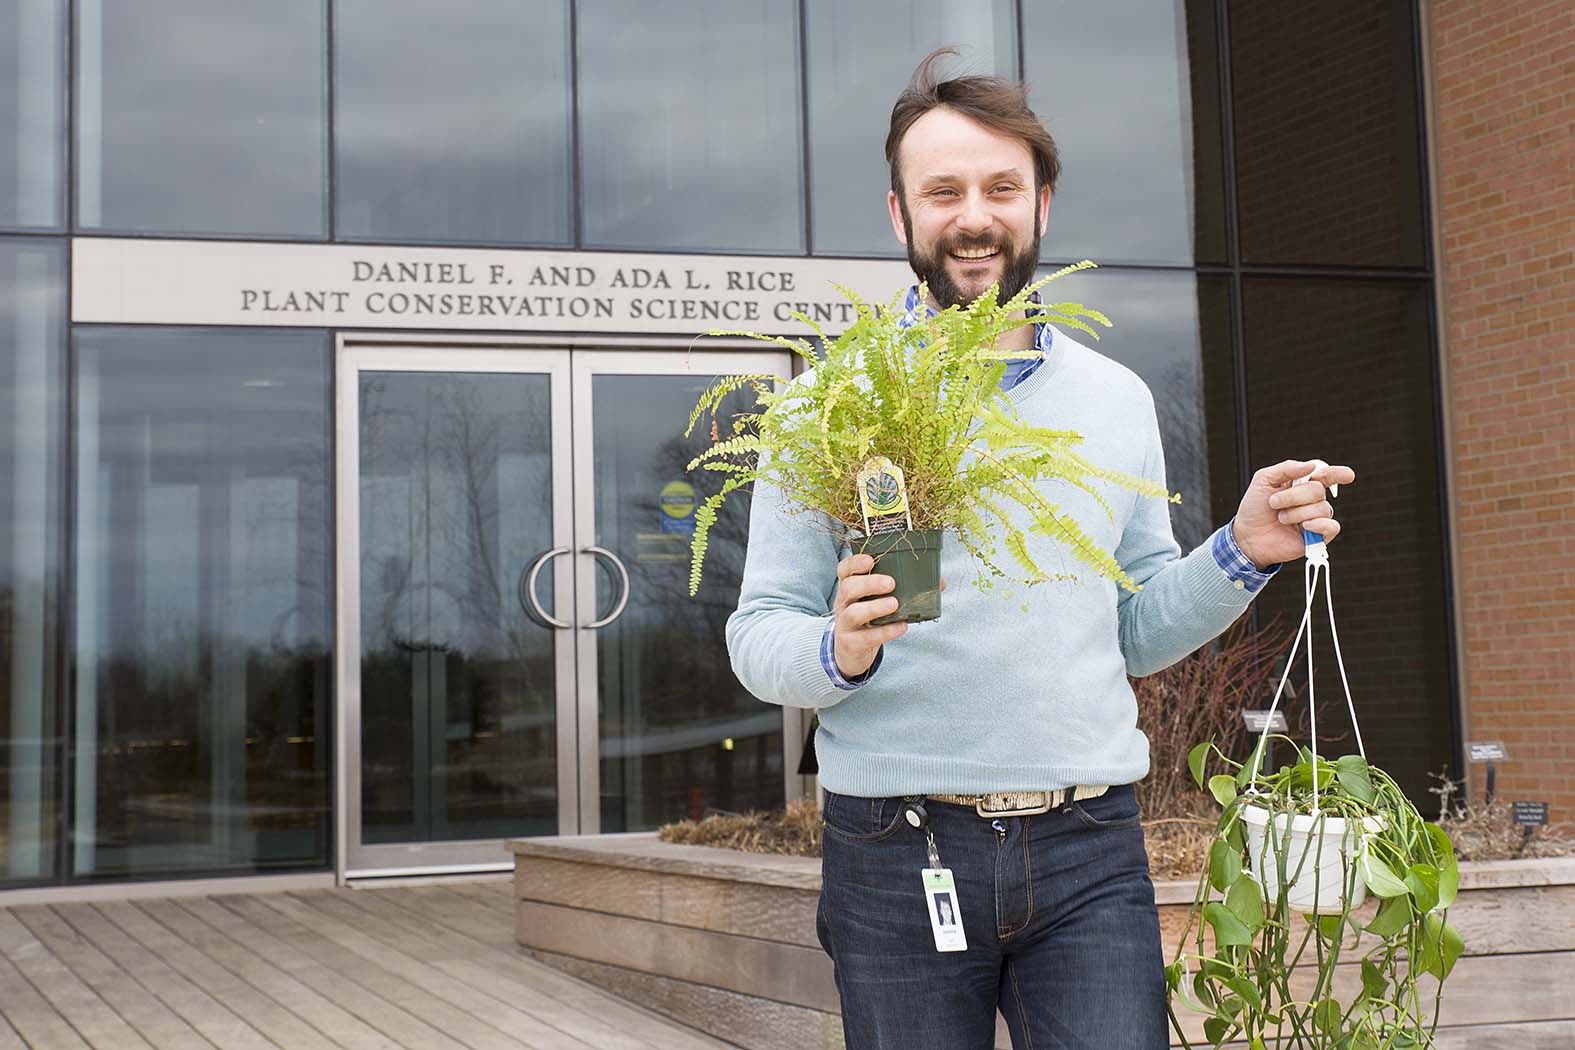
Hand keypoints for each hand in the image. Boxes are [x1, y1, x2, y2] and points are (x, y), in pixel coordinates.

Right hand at [830, 554, 946, 678]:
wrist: (851, 651)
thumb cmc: (869, 618)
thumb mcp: (877, 601)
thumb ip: (904, 589)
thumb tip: (940, 582)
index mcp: (850, 587)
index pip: (844, 570)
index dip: (855, 563)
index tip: (870, 560)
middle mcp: (843, 603)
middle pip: (848, 587)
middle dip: (869, 583)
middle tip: (891, 583)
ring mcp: (845, 624)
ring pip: (854, 612)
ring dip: (875, 607)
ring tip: (895, 604)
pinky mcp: (851, 643)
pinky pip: (866, 637)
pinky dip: (885, 632)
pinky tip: (901, 627)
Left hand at [1232, 459, 1356, 569]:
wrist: (1247, 536)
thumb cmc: (1255, 508)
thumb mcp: (1263, 480)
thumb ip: (1286, 468)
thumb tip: (1311, 466)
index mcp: (1303, 483)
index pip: (1326, 474)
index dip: (1337, 473)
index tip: (1344, 475)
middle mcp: (1312, 499)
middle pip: (1318, 490)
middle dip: (1294, 496)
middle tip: (1274, 502)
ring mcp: (1316, 517)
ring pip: (1322, 508)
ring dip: (1296, 513)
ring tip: (1281, 518)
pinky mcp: (1318, 536)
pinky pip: (1332, 527)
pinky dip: (1319, 525)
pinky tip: (1304, 526)